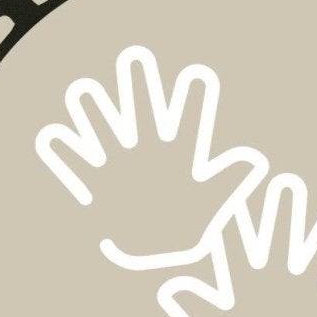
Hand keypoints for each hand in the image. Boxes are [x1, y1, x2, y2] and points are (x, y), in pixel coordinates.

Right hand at [34, 44, 266, 269]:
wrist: (154, 257)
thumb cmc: (188, 229)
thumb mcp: (212, 206)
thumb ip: (230, 182)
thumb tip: (256, 159)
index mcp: (180, 156)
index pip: (189, 122)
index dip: (194, 100)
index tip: (199, 76)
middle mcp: (147, 151)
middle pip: (141, 109)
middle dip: (138, 85)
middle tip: (137, 59)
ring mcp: (118, 163)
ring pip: (101, 124)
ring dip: (93, 111)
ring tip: (87, 95)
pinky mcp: (95, 183)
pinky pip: (72, 160)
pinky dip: (63, 150)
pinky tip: (60, 138)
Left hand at [157, 173, 316, 316]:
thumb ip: (195, 310)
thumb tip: (170, 289)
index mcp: (246, 280)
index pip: (240, 243)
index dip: (237, 218)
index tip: (235, 192)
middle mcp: (277, 278)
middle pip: (281, 239)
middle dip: (284, 215)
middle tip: (287, 185)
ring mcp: (304, 292)